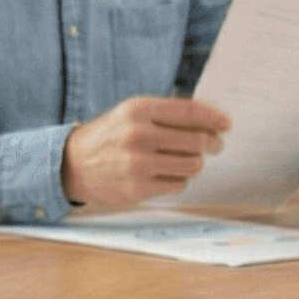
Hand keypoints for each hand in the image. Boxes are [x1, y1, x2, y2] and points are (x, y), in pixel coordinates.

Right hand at [61, 96, 232, 206]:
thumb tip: (211, 123)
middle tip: (214, 145)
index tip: (226, 124)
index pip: (188, 112)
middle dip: (211, 143)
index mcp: (137, 110)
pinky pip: (178, 184)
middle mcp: (137, 135)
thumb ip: (166, 115)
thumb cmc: (110, 136)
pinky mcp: (137, 188)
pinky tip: (163, 173)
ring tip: (182, 159)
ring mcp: (137, 164)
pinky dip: (177, 179)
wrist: (73, 164)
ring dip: (193, 163)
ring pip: (192, 165)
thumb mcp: (131, 114)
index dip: (213, 118)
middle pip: (197, 141)